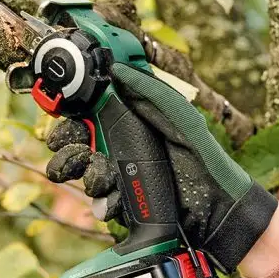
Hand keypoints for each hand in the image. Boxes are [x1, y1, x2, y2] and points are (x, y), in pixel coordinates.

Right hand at [45, 62, 277, 272]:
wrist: (217, 211)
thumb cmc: (204, 159)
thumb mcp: (179, 117)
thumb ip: (150, 91)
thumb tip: (118, 67)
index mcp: (132, 125)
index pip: (89, 116)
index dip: (72, 117)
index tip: (61, 116)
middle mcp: (122, 150)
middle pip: (78, 146)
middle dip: (69, 148)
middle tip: (73, 149)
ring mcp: (122, 179)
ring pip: (85, 175)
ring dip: (88, 175)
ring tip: (103, 178)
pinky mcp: (125, 205)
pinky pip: (101, 203)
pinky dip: (106, 202)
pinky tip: (119, 200)